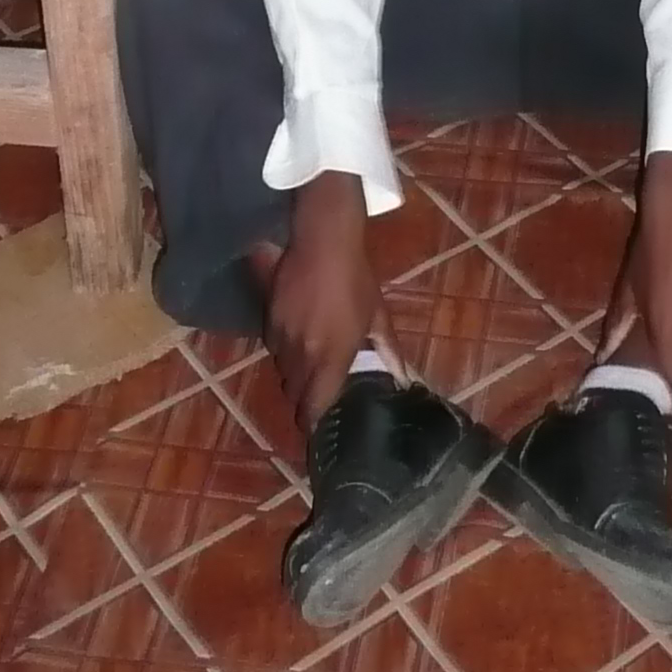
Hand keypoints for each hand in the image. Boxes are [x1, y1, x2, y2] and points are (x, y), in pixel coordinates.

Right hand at [265, 174, 380, 427]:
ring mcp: (281, 337)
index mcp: (330, 359)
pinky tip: (296, 331)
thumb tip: (404, 379)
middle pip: (294, 393)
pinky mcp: (267, 318)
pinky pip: (272, 345)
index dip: (313, 423)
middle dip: (303, 396)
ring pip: (281, 369)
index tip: (317, 430)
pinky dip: (283, 346)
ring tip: (309, 358)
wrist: (323, 241)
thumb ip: (388, 350)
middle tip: (317, 390)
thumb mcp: (377, 315)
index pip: (313, 408)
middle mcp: (302, 355)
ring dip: (293, 370)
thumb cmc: (356, 279)